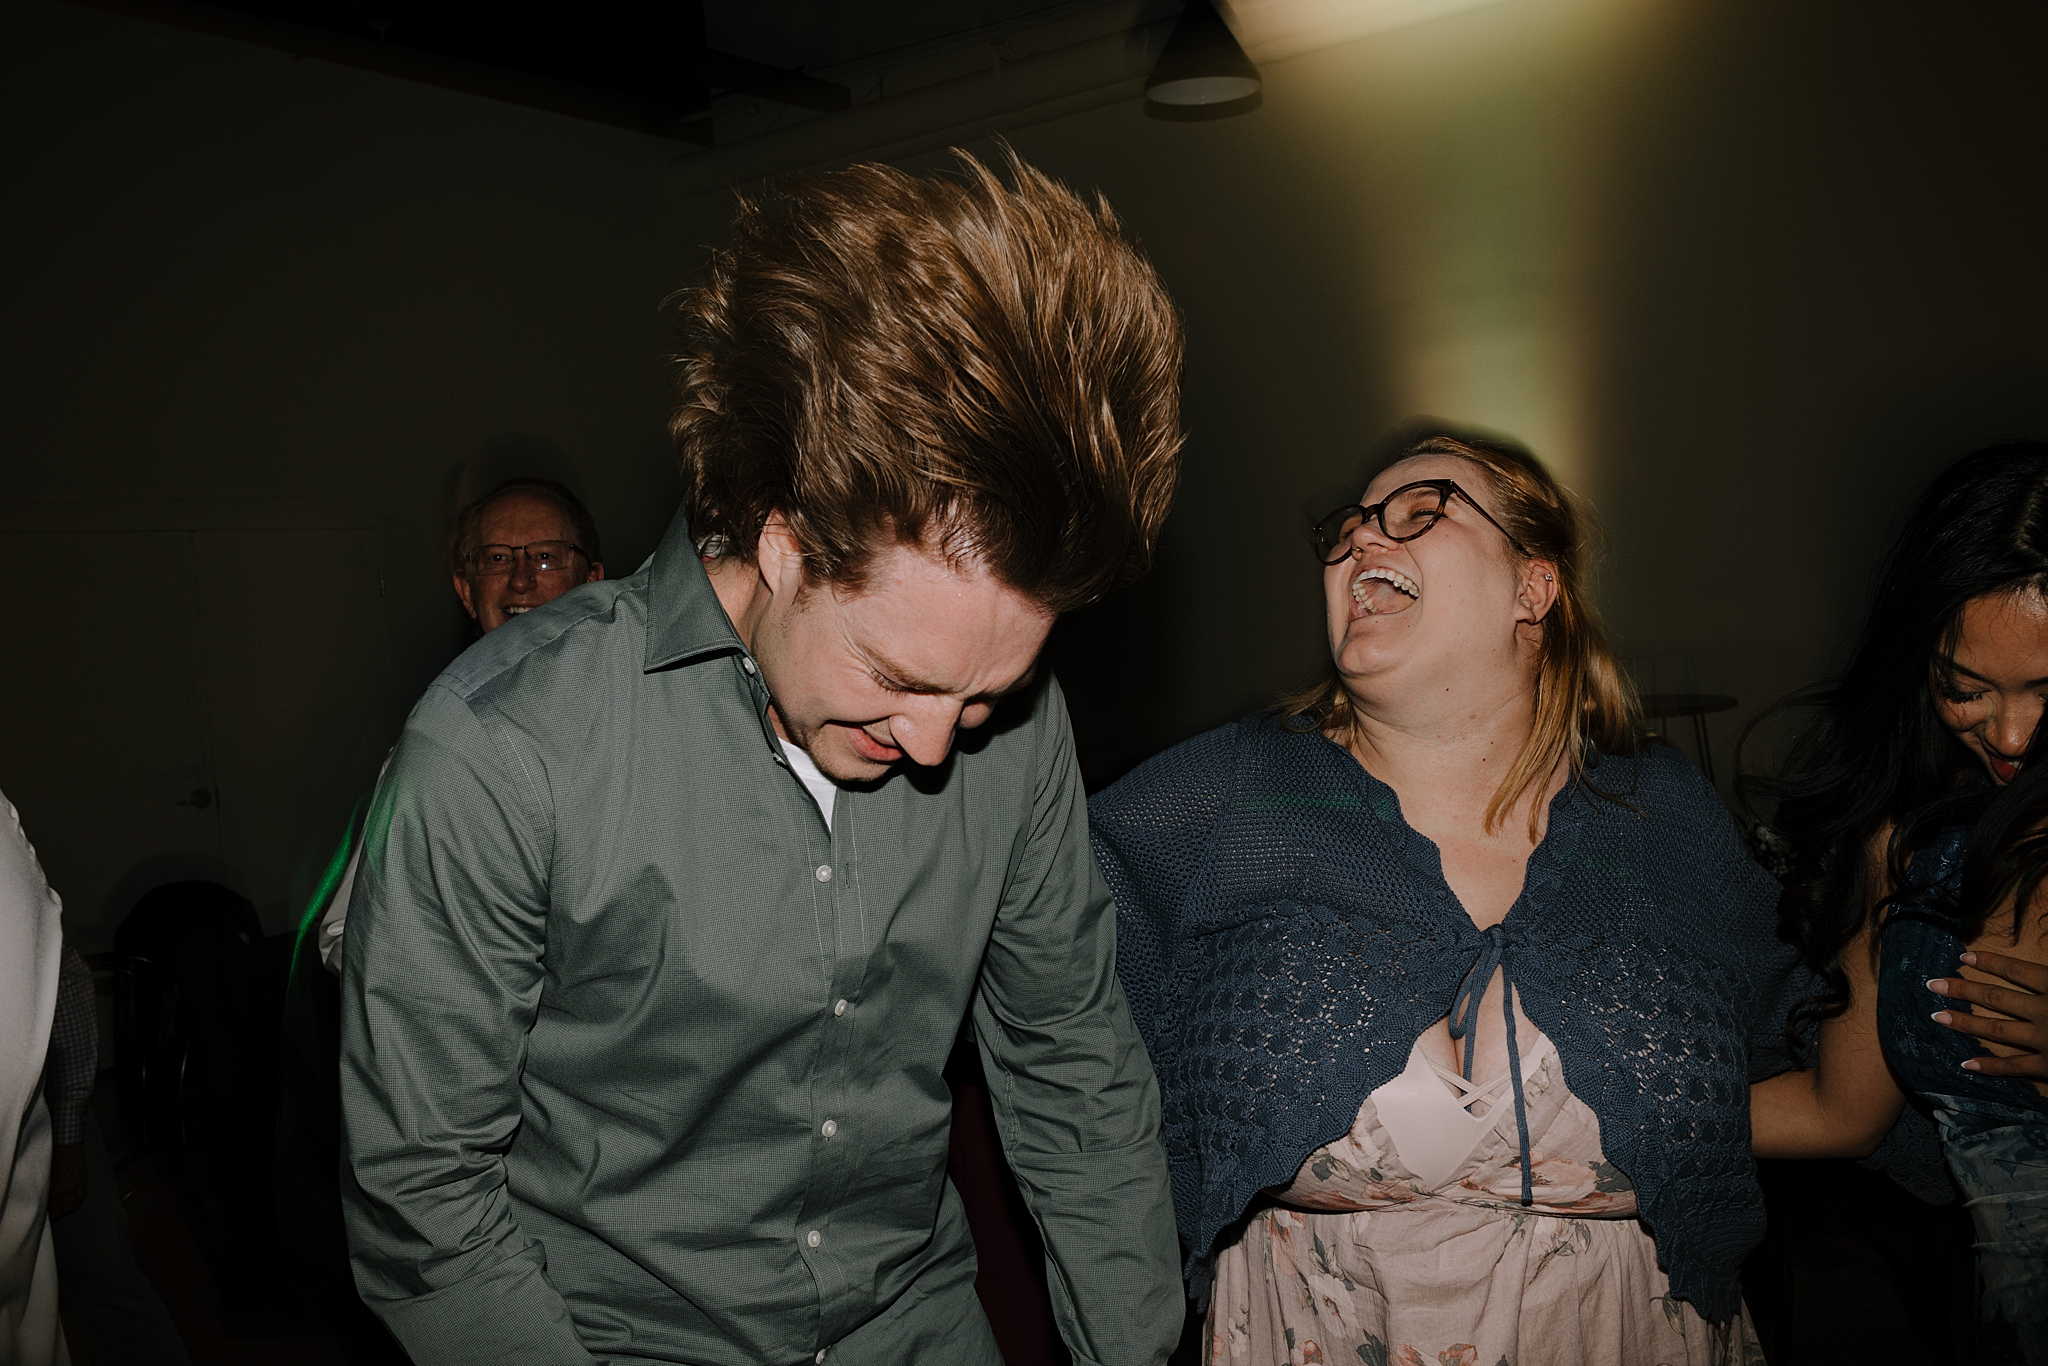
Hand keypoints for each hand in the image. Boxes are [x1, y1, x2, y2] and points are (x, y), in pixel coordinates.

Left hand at [48, 1143, 85, 1219]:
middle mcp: (65, 1191)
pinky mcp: (82, 1180)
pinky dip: (78, 1201)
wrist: (65, 1145)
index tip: (46, 1218)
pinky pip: (82, 1196)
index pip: (52, 1211)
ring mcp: (75, 1186)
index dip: (49, 1217)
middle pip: (63, 1211)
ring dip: (68, 1209)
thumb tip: (41, 1200)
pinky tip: (74, 1201)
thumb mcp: (42, 1176)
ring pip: (74, 1205)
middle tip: (54, 1215)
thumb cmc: (50, 1158)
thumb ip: (43, 1190)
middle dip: (58, 1215)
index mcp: (53, 1191)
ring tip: (63, 1209)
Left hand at [1929, 948, 2047, 1079]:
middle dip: (1963, 990)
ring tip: (1936, 1016)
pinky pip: (2017, 1067)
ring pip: (1999, 1031)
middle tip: (1932, 983)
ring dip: (1965, 1023)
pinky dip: (1991, 1066)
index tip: (1964, 956)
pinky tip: (1966, 1064)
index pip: (2018, 970)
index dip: (1990, 963)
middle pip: (1998, 998)